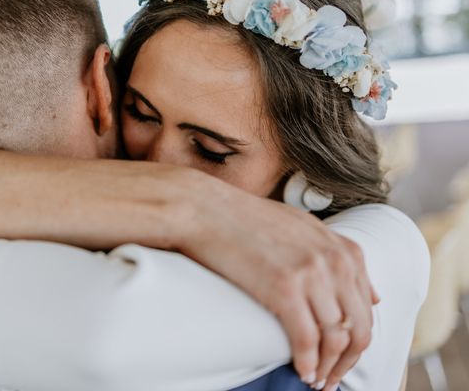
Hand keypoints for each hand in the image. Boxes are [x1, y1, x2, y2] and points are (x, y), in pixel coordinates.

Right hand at [172, 174, 377, 387]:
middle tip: (329, 380)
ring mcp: (310, 273)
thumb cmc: (249, 220)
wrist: (207, 209)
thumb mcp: (305, 229)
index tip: (339, 358)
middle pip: (357, 328)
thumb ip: (341, 258)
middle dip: (346, 362)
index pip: (367, 310)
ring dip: (327, 368)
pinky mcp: (284, 287)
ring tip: (314, 381)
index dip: (355, 343)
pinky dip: (307, 362)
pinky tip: (301, 371)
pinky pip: (307, 339)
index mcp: (343, 249)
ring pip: (335, 338)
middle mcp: (334, 261)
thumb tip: (375, 296)